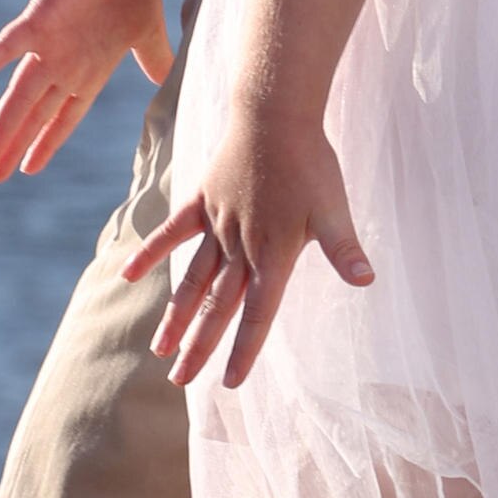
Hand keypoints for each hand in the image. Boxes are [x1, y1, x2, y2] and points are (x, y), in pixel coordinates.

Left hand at [0, 0, 170, 180]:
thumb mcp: (146, 31)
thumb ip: (152, 59)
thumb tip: (167, 81)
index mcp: (88, 69)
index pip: (63, 116)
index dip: (47, 142)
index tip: (28, 168)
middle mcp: (63, 64)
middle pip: (35, 116)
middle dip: (15, 147)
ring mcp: (48, 46)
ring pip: (18, 96)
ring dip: (2, 129)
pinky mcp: (37, 22)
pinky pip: (4, 49)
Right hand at [126, 104, 371, 385]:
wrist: (275, 114)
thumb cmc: (311, 163)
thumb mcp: (335, 208)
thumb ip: (345, 249)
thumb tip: (367, 281)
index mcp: (275, 254)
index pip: (258, 314)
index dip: (244, 350)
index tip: (228, 383)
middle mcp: (241, 247)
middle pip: (217, 307)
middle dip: (200, 348)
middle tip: (181, 383)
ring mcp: (217, 225)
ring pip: (192, 280)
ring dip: (176, 316)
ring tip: (160, 351)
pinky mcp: (201, 200)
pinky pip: (172, 233)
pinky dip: (150, 252)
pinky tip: (130, 276)